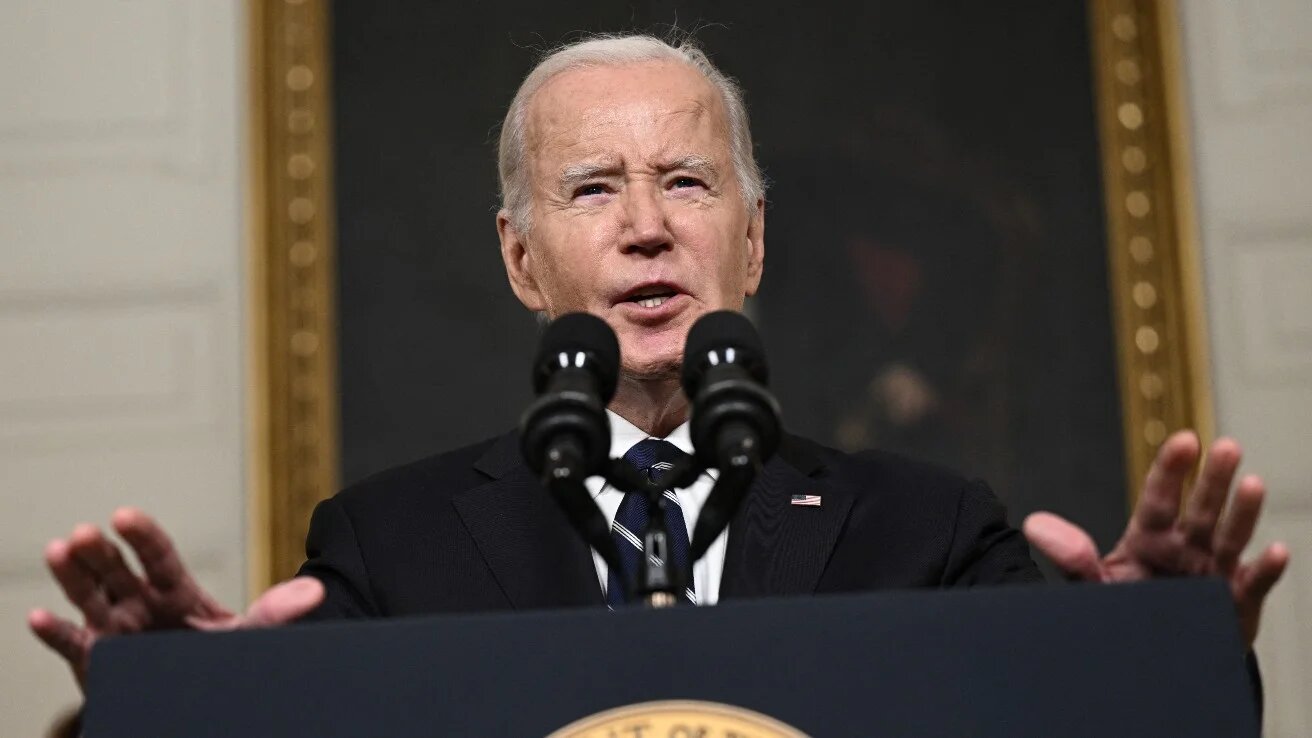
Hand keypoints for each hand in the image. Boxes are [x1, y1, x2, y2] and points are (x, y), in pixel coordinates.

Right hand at [28, 507, 323, 690]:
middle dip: (100, 552)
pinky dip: (55, 633)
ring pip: (90, 597)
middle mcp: (142, 604)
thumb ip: (277, 613)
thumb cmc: (221, 659)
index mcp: (177, 591)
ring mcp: (118, 630)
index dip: (141, 535)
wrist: (203, 696)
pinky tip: (38, 618)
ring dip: (72, 576)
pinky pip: (73, 645)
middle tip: (84, 532)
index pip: (158, 556)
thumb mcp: (251, 636)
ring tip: (58, 549)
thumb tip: (315, 591)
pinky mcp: (99, 660)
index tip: (123, 515)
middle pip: (118, 572)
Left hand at [1023, 431, 1288, 646]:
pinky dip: (1266, 570)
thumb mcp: (1096, 583)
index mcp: (1150, 536)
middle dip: (1214, 479)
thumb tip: (1033, 525)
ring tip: (1252, 484)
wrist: (1154, 655)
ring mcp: (1213, 572)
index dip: (1171, 469)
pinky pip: (1254, 584)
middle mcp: (1186, 547)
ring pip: (1231, 538)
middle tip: (1227, 447)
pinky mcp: (1235, 602)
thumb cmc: (1127, 610)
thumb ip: (1071, 556)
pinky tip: (1277, 552)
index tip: (1185, 440)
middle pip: (1201, 509)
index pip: (1160, 497)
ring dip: (1243, 513)